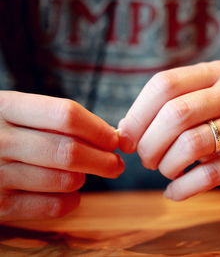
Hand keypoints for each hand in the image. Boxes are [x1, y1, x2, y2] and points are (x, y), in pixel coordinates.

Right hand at [0, 91, 122, 220]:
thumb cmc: (4, 133)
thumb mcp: (19, 114)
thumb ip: (59, 120)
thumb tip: (111, 137)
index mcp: (7, 107)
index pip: (66, 115)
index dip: (98, 129)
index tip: (114, 140)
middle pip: (69, 151)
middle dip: (103, 160)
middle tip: (116, 164)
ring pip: (65, 180)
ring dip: (83, 179)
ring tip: (82, 174)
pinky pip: (53, 206)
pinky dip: (70, 201)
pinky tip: (69, 193)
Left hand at [118, 61, 219, 200]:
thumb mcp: (212, 103)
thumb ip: (173, 109)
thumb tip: (125, 130)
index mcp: (217, 73)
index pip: (164, 84)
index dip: (138, 114)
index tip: (128, 138)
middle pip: (175, 114)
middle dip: (149, 143)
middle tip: (146, 159)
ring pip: (191, 144)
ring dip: (166, 165)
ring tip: (165, 172)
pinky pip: (210, 175)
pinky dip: (183, 188)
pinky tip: (175, 192)